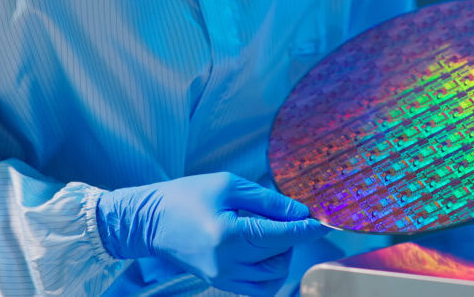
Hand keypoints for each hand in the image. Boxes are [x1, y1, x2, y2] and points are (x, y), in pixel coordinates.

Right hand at [96, 172, 327, 295]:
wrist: (150, 220)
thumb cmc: (187, 196)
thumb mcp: (230, 186)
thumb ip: (269, 201)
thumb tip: (300, 213)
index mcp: (229, 236)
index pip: (280, 236)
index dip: (305, 229)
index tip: (322, 222)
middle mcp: (227, 263)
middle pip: (279, 258)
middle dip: (291, 239)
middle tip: (284, 219)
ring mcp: (223, 277)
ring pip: (271, 279)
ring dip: (282, 257)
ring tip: (271, 234)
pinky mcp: (220, 283)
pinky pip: (257, 287)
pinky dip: (269, 273)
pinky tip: (264, 251)